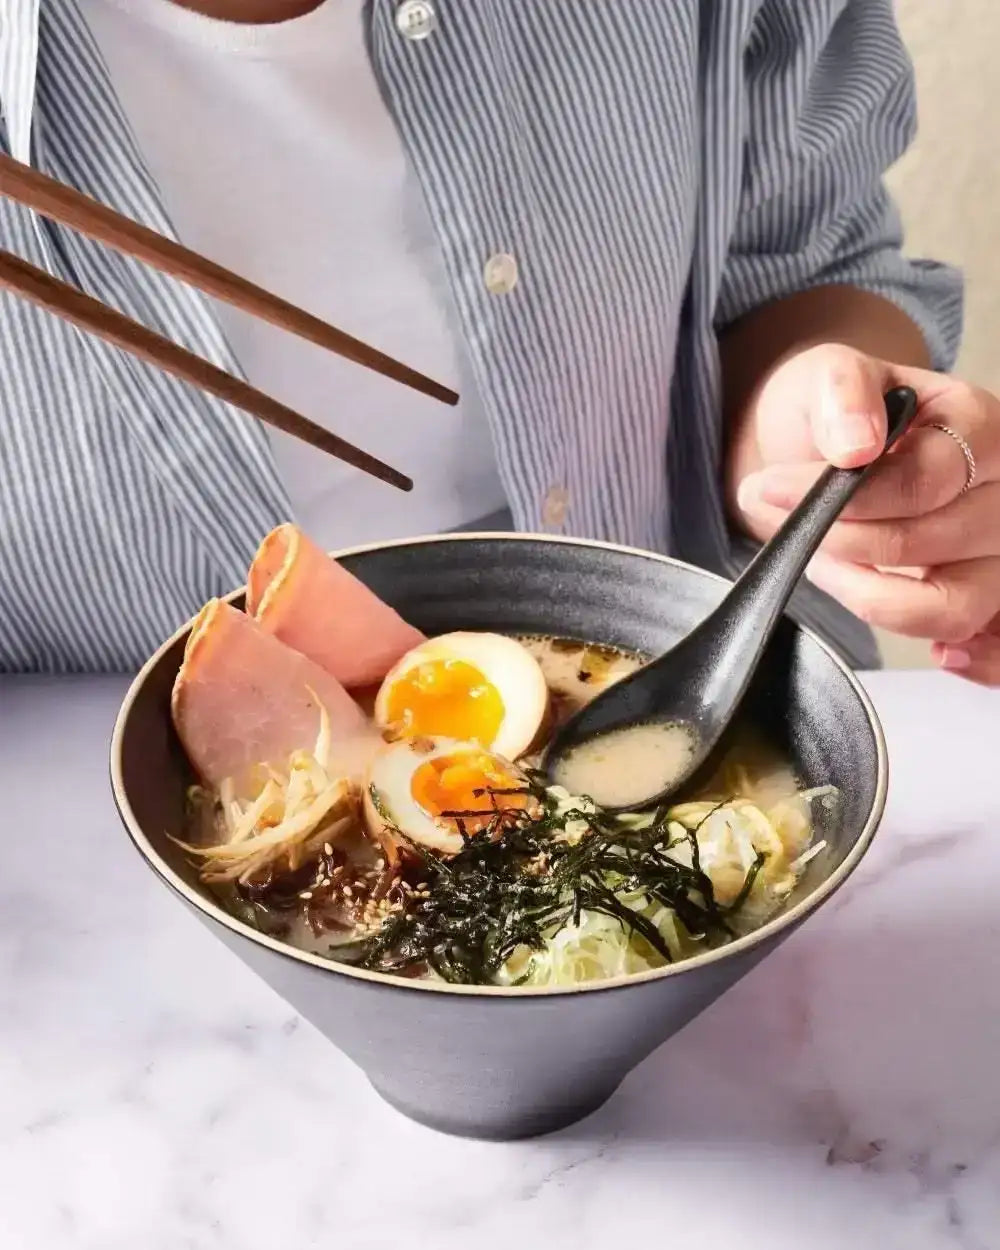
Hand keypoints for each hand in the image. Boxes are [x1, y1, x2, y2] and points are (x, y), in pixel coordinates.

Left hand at [732, 344, 999, 685]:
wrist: (836, 448)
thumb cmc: (841, 414)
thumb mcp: (829, 376)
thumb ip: (843, 393)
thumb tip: (856, 445)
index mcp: (980, 427)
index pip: (929, 479)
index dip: (848, 496)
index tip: (773, 489)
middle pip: (934, 542)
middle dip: (840, 541)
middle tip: (785, 524)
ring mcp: (999, 553)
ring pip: (956, 606)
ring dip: (872, 600)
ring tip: (820, 566)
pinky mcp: (987, 599)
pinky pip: (992, 649)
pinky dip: (963, 659)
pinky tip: (929, 649)